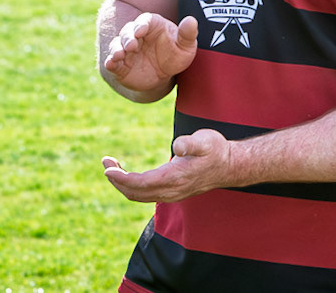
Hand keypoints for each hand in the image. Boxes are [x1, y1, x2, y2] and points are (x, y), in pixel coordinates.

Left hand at [102, 128, 232, 202]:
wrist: (230, 166)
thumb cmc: (216, 150)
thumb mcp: (206, 140)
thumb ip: (191, 143)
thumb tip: (178, 146)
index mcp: (174, 178)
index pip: (140, 183)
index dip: (121, 178)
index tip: (107, 168)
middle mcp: (171, 191)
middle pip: (135, 193)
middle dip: (117, 180)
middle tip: (105, 162)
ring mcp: (172, 194)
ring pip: (139, 196)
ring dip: (123, 184)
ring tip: (112, 167)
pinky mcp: (172, 193)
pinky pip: (146, 195)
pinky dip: (133, 186)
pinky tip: (128, 174)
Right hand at [103, 12, 198, 94]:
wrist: (164, 75)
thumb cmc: (175, 55)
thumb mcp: (185, 46)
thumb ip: (187, 34)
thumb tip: (191, 21)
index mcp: (152, 25)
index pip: (144, 20)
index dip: (141, 24)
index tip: (141, 30)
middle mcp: (136, 35)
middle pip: (128, 31)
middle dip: (128, 37)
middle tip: (132, 45)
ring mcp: (126, 49)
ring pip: (117, 44)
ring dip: (117, 48)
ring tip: (119, 54)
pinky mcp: (120, 64)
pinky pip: (112, 62)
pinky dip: (110, 62)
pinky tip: (110, 64)